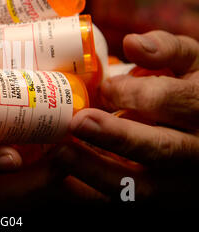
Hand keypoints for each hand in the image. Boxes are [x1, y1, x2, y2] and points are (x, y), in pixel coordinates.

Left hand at [58, 31, 198, 205]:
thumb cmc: (191, 89)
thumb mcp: (192, 63)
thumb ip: (166, 49)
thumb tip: (132, 42)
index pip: (174, 101)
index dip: (136, 93)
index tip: (105, 87)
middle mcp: (195, 151)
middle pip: (160, 149)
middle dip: (117, 136)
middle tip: (78, 122)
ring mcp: (178, 182)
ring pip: (141, 187)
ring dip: (97, 171)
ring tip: (61, 152)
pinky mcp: (159, 198)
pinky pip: (123, 202)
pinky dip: (90, 193)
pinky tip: (63, 177)